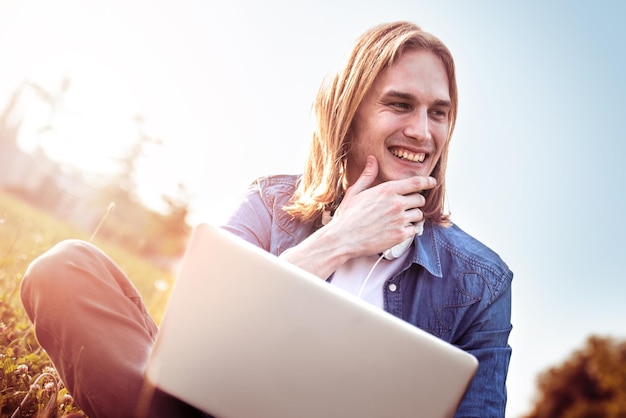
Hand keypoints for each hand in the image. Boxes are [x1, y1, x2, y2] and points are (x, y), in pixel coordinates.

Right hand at [279, 155, 434, 278]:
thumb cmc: (347, 216)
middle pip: (420, 199)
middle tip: (406, 206)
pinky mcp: (400, 235)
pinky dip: (410, 230)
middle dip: (415, 202)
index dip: (427, 181)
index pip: (416, 183)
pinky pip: (415, 230)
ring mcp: (399, 220)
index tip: (432, 182)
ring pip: (419, 215)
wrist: (343, 239)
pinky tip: (399, 230)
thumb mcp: (355, 192)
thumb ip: (368, 175)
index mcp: (387, 190)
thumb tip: (372, 159)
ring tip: (400, 219)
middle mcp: (396, 203)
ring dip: (413, 216)